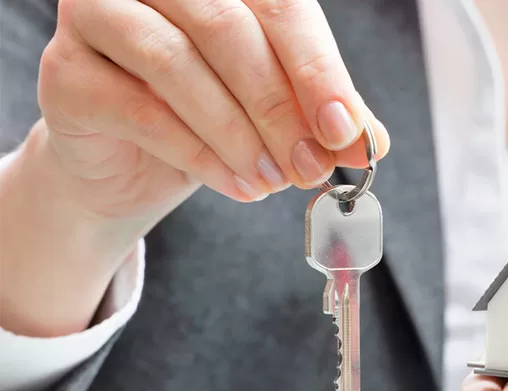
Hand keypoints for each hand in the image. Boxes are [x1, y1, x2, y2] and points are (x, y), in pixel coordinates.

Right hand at [36, 0, 388, 218]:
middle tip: (312, 166)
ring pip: (177, 63)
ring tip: (274, 181)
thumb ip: (320, 114)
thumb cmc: (207, 118)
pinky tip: (238, 184)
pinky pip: (140, 110)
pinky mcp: (65, 74)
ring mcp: (97, 18)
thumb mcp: (275, 111)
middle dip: (280, 107)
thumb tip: (371, 141)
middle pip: (228, 27)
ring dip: (239, 133)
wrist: (129, 163)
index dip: (317, 69)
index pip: (278, 5)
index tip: (346, 130)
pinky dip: (198, 154)